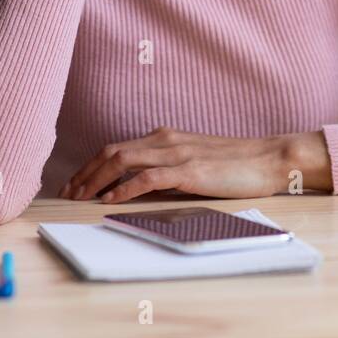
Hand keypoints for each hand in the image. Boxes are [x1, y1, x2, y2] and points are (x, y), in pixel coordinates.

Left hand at [58, 127, 315, 203]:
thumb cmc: (237, 165)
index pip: (117, 148)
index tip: (75, 184)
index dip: (91, 166)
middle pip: (111, 152)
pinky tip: (110, 201)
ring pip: (122, 161)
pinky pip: (147, 178)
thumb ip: (169, 170)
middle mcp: (165, 139)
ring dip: (95, 181)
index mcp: (166, 137)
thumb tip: (142, 190)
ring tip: (80, 199)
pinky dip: (123, 189)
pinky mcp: (188, 170)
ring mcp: (176, 153)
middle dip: (84, 173)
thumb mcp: (196, 162)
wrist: (269, 158)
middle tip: (67, 195)